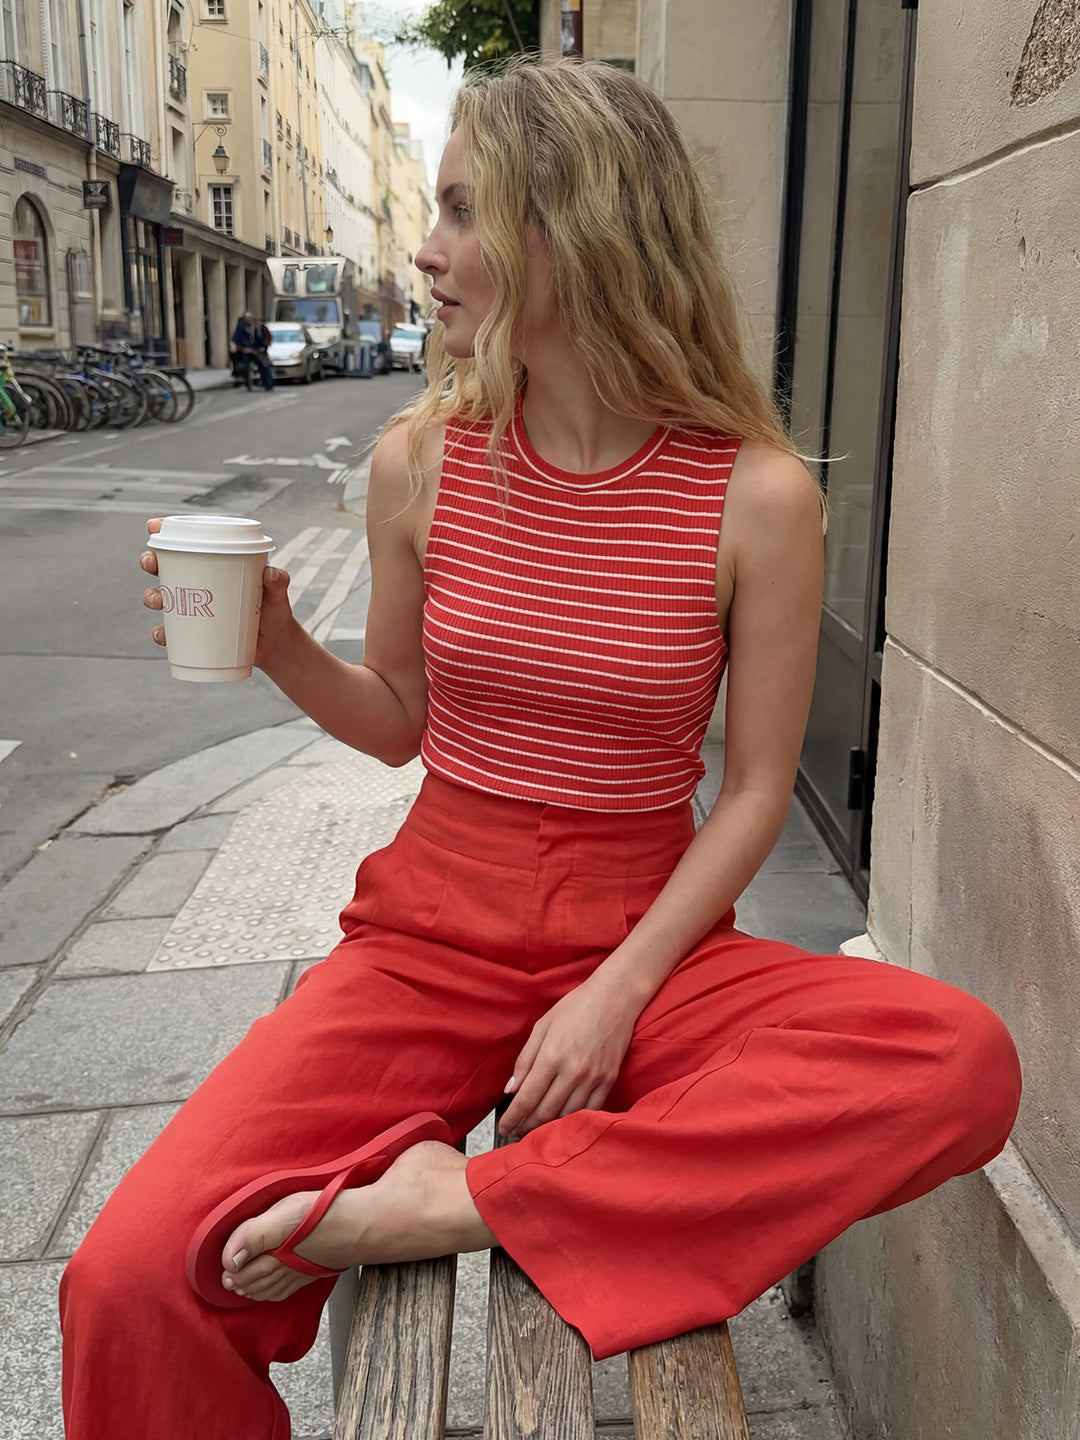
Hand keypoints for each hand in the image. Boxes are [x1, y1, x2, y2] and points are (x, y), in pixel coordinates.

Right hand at [140, 518, 296, 666]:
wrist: (275, 645)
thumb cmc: (273, 610)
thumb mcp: (277, 593)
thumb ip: (278, 581)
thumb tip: (272, 573)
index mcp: (214, 565)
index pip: (186, 543)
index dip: (164, 532)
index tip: (153, 527)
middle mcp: (197, 584)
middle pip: (163, 567)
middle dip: (150, 561)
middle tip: (152, 563)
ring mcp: (192, 609)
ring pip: (161, 598)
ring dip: (152, 596)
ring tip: (160, 599)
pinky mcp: (193, 634)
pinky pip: (169, 634)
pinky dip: (162, 634)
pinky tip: (163, 634)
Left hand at [498, 979, 637, 1139]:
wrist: (615, 997)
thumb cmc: (576, 1007)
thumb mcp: (543, 1026)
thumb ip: (525, 1059)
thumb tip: (510, 1089)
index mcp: (551, 1056)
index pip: (526, 1098)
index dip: (512, 1118)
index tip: (504, 1127)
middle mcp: (572, 1071)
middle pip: (545, 1112)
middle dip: (526, 1126)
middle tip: (516, 1132)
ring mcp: (593, 1077)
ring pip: (567, 1115)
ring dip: (548, 1127)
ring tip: (535, 1130)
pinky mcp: (609, 1079)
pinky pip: (590, 1110)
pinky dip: (574, 1120)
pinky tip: (563, 1122)